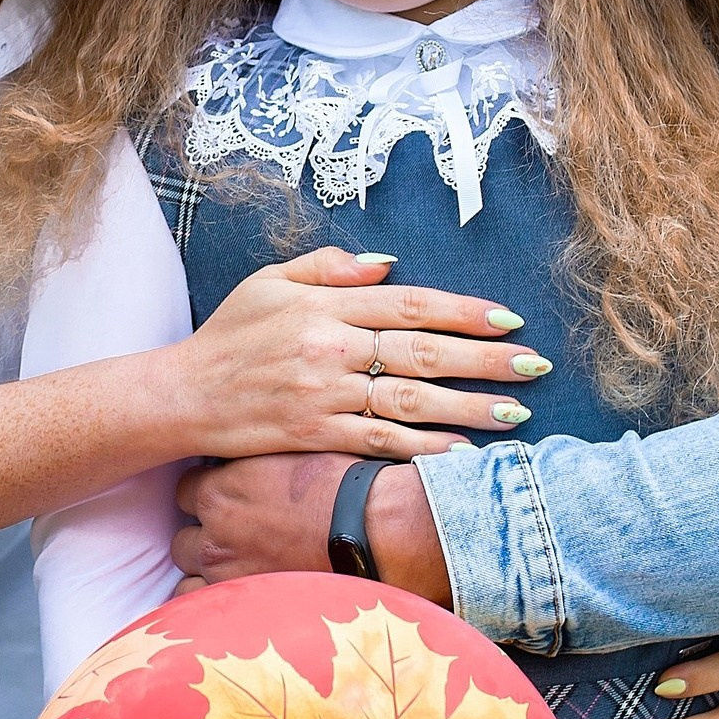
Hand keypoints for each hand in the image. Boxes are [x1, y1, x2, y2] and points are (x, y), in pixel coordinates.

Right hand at [165, 248, 542, 460]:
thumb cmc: (229, 334)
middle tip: (534, 365)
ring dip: (468, 409)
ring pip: (410, 401)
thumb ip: (330, 266)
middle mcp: (330, 348)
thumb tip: (390, 263)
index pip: (410, 303)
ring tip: (516, 414)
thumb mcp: (270, 281)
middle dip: (485, 359)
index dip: (464, 311)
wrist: (184, 395)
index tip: (509, 318)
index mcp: (326, 306)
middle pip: (423, 352)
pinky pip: (379, 444)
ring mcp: (325, 395)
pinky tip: (462, 455)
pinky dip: (423, 450)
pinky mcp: (316, 436)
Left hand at [171, 455, 454, 604]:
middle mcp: (214, 530)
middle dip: (208, 537)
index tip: (232, 502)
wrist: (377, 529)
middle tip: (242, 538)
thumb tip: (249, 455)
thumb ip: (257, 460)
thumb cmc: (345, 485)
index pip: (187, 491)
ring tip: (245, 568)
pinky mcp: (243, 603)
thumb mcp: (293, 450)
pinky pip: (201, 607)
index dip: (210, 496)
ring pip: (190, 572)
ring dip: (209, 570)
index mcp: (221, 488)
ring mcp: (225, 571)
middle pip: (185, 536)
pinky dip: (214, 602)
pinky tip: (240, 596)